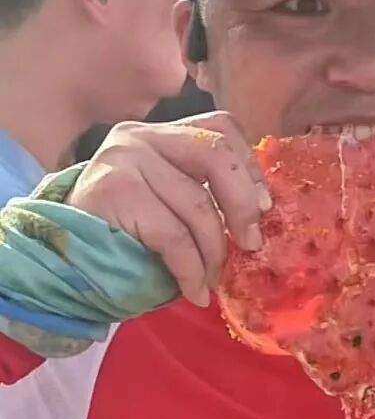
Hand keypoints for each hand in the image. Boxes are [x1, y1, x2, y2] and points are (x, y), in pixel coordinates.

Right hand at [69, 113, 271, 307]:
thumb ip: (204, 192)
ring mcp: (124, 160)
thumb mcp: (171, 204)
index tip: (264, 206)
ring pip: (198, 204)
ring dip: (214, 252)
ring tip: (213, 280)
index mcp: (162, 134)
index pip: (221, 128)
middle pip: (216, 155)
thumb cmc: (126, 237)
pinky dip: (192, 271)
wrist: (67, 262)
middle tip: (250, 245)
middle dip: (243, 205)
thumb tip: (261, 211)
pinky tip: (194, 291)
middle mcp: (141, 137)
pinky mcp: (114, 192)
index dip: (250, 166)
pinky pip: (174, 235)